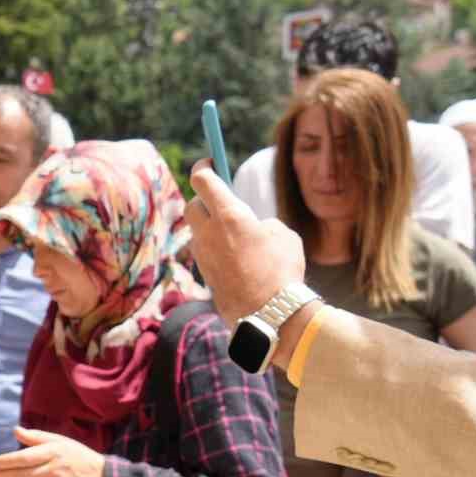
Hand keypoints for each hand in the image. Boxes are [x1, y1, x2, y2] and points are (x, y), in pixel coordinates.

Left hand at [185, 163, 306, 324]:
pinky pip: (205, 252)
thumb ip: (261, 224)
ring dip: (210, 227)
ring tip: (236, 234)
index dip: (203, 168)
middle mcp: (208, 232)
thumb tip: (252, 228)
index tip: (209, 163)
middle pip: (193, 205)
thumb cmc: (282, 271)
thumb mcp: (283, 234)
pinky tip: (236, 257)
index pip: (202, 180)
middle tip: (221, 200)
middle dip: (204, 199)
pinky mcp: (203, 274)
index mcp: (229, 215)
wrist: (269, 313)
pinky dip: (215, 249)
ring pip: (198, 231)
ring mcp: (202, 255)